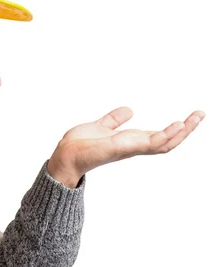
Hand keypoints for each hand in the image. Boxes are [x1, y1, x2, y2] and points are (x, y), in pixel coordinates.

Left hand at [47, 107, 205, 185]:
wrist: (65, 156)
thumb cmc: (80, 145)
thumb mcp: (101, 126)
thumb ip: (114, 119)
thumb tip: (129, 110)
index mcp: (131, 141)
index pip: (160, 136)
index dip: (177, 128)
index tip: (192, 116)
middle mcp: (133, 147)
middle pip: (168, 141)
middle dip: (186, 130)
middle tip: (201, 114)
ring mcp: (129, 149)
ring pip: (162, 143)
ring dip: (180, 132)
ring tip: (194, 119)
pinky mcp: (121, 148)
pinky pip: (147, 144)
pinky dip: (163, 136)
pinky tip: (176, 126)